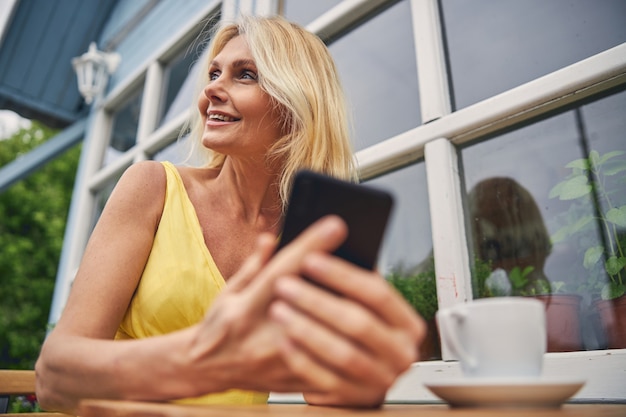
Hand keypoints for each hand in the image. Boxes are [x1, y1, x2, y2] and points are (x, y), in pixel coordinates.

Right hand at [185, 216, 351, 393]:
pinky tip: (360, 321)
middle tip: (365, 254)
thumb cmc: (220, 324)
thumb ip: (254, 265)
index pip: (284, 272)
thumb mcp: (230, 290)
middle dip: (339, 278)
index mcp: (244, 309)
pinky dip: (343, 340)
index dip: (311, 247)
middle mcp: (261, 336)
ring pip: (325, 333)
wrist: (208, 370)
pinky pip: (326, 361)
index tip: (336, 225)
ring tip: (368, 289)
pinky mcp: (292, 379)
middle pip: (311, 302)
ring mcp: (279, 362)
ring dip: (347, 309)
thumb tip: (271, 236)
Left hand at [269, 223, 425, 406]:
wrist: (357, 378)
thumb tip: (325, 236)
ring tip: (278, 310)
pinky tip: (283, 340)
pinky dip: (303, 358)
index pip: (377, 292)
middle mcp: (402, 353)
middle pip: (359, 322)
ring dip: (307, 329)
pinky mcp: (357, 399)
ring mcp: (382, 379)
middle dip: (318, 301)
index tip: (310, 258)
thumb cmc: (355, 328)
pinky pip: (326, 379)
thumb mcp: (359, 303)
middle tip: (284, 284)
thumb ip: (345, 278)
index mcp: (407, 323)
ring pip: (342, 352)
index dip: (342, 275)